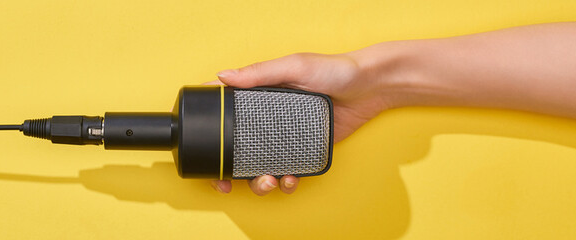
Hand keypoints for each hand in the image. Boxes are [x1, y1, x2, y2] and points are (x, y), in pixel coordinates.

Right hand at [210, 52, 394, 194]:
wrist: (371, 88)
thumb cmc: (334, 69)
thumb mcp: (294, 66)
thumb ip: (259, 73)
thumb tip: (223, 76)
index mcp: (258, 97)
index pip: (224, 116)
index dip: (208, 135)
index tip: (204, 154)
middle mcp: (267, 119)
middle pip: (236, 150)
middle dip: (230, 172)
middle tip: (230, 183)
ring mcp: (284, 137)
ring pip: (259, 166)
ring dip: (258, 181)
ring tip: (269, 181)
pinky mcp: (303, 151)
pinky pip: (287, 171)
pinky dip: (285, 181)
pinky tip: (290, 179)